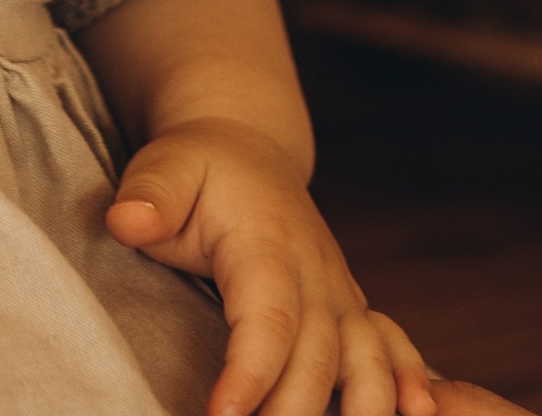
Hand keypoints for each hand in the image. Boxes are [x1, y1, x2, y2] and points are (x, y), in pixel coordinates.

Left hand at [106, 119, 436, 415]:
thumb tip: (126, 221)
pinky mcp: (353, 312)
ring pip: (366, 361)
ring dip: (362, 410)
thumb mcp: (167, 166)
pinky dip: (409, 382)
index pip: (267, 318)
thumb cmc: (201, 169)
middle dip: (293, 414)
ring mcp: (341, 294)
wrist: (248, 152)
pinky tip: (415, 414)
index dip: (250, 373)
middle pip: (318, 357)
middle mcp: (316, 273)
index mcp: (268, 243)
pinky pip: (393, 348)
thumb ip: (151, 194)